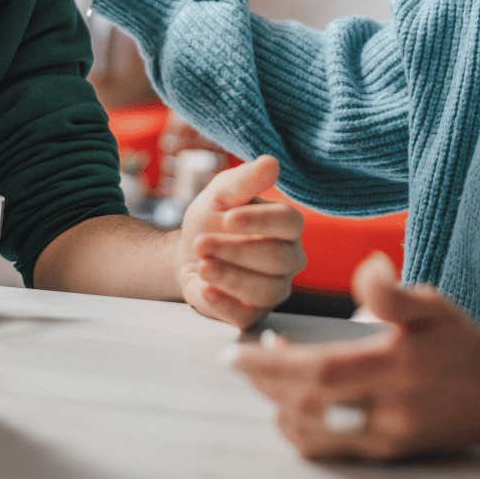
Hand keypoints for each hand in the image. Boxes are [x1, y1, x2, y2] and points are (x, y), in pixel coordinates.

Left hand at [175, 155, 305, 329]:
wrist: (189, 252)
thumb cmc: (213, 218)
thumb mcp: (221, 194)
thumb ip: (244, 181)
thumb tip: (272, 163)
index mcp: (288, 225)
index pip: (288, 222)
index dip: (259, 221)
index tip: (228, 217)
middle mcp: (290, 258)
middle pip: (278, 259)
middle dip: (236, 251)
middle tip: (201, 242)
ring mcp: (275, 289)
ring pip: (266, 290)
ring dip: (229, 276)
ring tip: (201, 265)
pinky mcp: (254, 313)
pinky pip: (247, 316)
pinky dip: (223, 303)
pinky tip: (204, 288)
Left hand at [231, 252, 479, 459]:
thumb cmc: (462, 343)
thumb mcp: (436, 305)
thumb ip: (394, 294)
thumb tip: (367, 267)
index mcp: (396, 367)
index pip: (318, 372)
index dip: (270, 366)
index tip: (234, 352)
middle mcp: (388, 411)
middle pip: (305, 405)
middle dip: (264, 381)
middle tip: (246, 354)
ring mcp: (384, 438)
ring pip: (309, 432)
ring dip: (277, 403)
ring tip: (270, 369)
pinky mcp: (384, 454)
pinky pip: (327, 448)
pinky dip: (298, 426)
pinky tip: (293, 400)